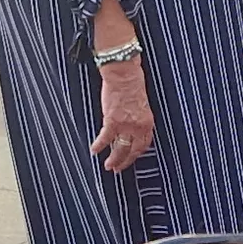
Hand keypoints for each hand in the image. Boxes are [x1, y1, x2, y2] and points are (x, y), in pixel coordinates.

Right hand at [92, 57, 155, 171]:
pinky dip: (99, 145)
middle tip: (118, 169)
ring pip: (120, 149)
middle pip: (133, 150)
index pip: (144, 144)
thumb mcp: (141, 103)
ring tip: (107, 166)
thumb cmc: (132, 82)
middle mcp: (139, 126)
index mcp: (148, 121)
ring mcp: (126, 125)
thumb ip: (138, 117)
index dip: (136, 154)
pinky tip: (94, 150)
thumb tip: (130, 127)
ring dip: (113, 159)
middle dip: (125, 161)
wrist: (124, 74)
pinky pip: (105, 139)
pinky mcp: (112, 121)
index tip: (130, 159)